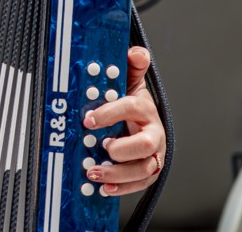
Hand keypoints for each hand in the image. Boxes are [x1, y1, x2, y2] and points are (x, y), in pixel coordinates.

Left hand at [81, 46, 164, 195]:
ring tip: (94, 172)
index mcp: (145, 109)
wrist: (141, 121)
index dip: (110, 113)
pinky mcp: (148, 170)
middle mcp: (153, 133)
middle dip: (122, 149)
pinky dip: (123, 188)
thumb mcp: (130, 82)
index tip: (88, 119)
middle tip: (101, 148)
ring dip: (118, 173)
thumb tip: (136, 52)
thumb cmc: (131, 103)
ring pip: (143, 168)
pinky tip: (104, 188)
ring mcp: (153, 154)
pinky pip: (140, 183)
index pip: (130, 108)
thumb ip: (132, 66)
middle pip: (145, 144)